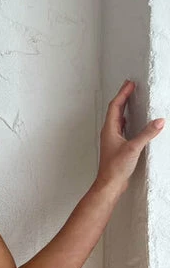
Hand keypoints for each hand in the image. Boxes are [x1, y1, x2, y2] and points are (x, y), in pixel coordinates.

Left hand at [96, 79, 164, 193]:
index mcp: (110, 129)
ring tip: (130, 99)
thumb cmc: (115, 168)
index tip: (130, 84)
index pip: (115, 106)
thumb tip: (158, 122)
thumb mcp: (133, 148)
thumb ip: (146, 134)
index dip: (123, 94)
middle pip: (115, 110)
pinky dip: (125, 120)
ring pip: (116, 118)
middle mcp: (109, 132)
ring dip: (123, 107)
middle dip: (122, 97)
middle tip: (130, 86)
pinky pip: (120, 127)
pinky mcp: (116, 146)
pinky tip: (128, 122)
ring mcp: (111, 139)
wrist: (109, 184)